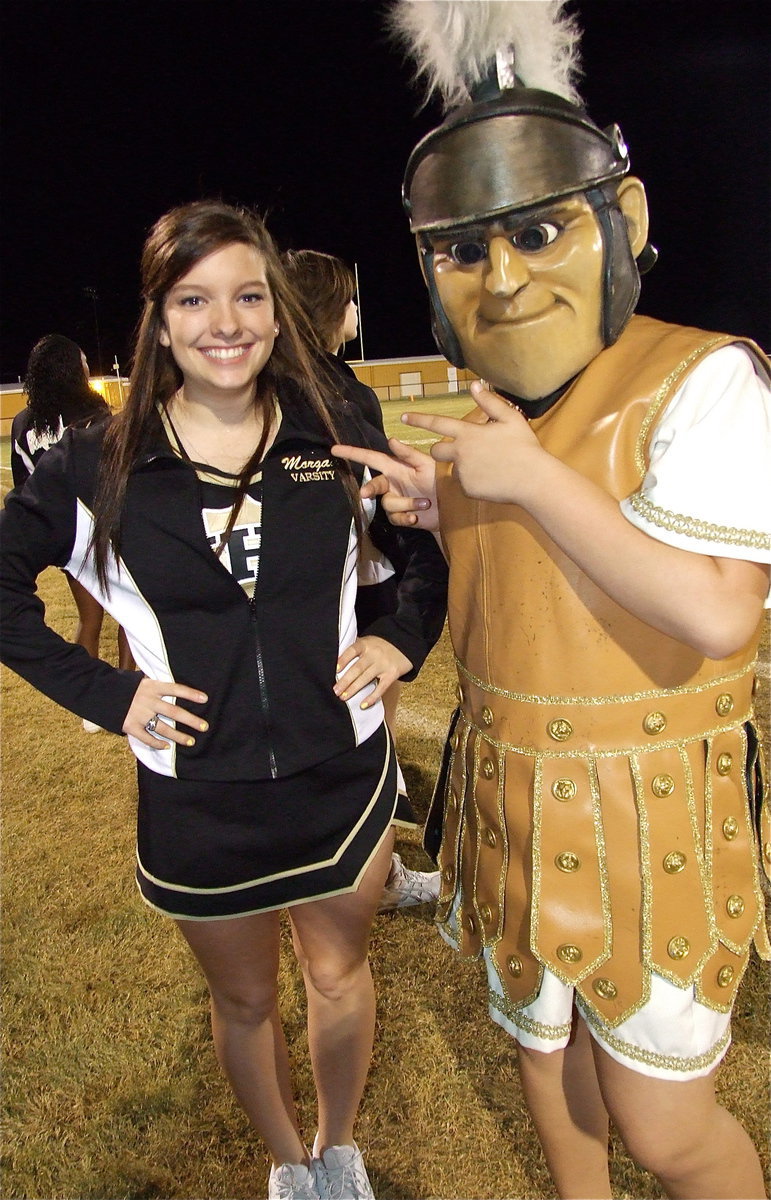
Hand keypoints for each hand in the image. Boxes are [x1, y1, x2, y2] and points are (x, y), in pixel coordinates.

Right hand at [123, 677, 208, 748]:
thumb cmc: (125, 686)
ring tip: (191, 741)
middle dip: (191, 720)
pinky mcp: (130, 726)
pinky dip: (157, 743)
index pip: (175, 689)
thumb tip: (175, 690)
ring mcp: (139, 714)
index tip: (205, 699)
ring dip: (178, 736)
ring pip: (163, 728)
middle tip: (204, 726)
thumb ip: (156, 686)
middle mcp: (147, 700)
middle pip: (173, 711)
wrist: (100, 692)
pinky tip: (166, 746)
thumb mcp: (141, 681)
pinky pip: (146, 737)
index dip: (190, 694)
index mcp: (151, 687)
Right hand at [332, 438, 437, 529]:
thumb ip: (408, 454)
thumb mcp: (427, 465)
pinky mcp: (400, 516)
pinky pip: (395, 518)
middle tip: (365, 493)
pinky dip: (406, 517)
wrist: (452, 507)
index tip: (335, 449)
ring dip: (406, 504)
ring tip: (424, 503)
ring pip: (388, 504)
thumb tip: (391, 440)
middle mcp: (392, 484)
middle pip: (373, 485)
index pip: (371, 458)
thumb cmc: (440, 481)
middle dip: (369, 488)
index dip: (353, 453)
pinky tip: (416, 517)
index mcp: (396, 468)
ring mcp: (395, 500)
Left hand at [334, 636, 412, 707]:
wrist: (404, 644)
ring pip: (366, 678)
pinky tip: (363, 705)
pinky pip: (381, 688)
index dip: (343, 660)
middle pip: (358, 668)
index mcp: (366, 644)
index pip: (352, 651)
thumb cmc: (380, 645)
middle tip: (335, 691)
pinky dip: (372, 697)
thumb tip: (336, 663)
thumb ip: (355, 650)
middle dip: (345, 681)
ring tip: (343, 697)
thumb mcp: (368, 642)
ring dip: (354, 689)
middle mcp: (374, 654)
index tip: (335, 670)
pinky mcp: (392, 674)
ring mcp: (383, 664)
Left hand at [401, 381, 542, 504]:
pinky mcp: (466, 490)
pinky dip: (475, 483)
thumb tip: (474, 385)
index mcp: (468, 433)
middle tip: (466, 451)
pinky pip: (465, 485)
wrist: (532, 479)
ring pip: (453, 469)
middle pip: (436, 451)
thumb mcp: (510, 418)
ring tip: (490, 467)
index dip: (418, 419)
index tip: (403, 416)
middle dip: (443, 450)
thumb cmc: (524, 447)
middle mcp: (460, 452)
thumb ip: (489, 401)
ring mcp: (462, 473)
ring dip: (465, 467)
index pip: (436, 423)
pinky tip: (493, 480)